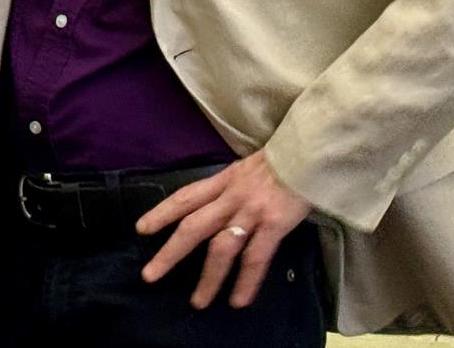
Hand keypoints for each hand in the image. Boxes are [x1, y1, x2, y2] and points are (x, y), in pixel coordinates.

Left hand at [134, 151, 310, 308]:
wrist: (311, 151)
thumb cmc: (284, 160)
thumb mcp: (249, 167)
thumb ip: (234, 186)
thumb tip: (222, 204)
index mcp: (224, 180)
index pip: (186, 196)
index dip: (162, 212)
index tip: (142, 229)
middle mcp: (231, 195)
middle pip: (193, 226)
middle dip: (170, 252)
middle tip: (150, 275)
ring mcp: (251, 210)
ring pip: (221, 247)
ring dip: (208, 278)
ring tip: (197, 302)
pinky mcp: (273, 223)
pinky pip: (256, 258)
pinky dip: (245, 281)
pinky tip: (237, 300)